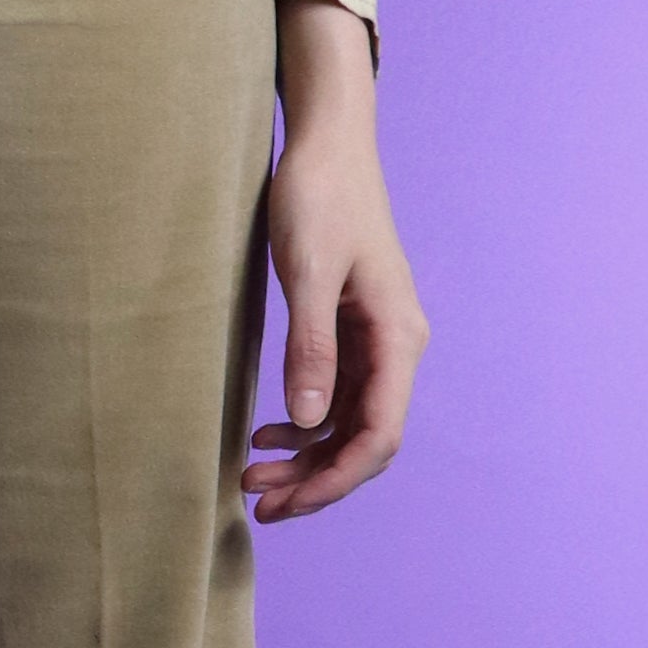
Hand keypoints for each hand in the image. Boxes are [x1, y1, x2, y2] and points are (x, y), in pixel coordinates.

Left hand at [245, 0, 424, 524]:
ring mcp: (377, 340)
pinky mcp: (354, 329)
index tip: (284, 504)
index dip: (333, 480)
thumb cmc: (318, 197)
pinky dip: (304, 423)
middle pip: (365, 440)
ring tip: (250, 476)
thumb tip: (307, 423)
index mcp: (397, 337)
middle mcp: (396, 346)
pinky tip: (266, 432)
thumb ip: (310, 348)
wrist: (327, 143)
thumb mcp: (306, 272)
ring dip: (306, 457)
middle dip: (315, 479)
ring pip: (348, 423)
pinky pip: (337, 396)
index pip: (377, 436)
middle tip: (255, 503)